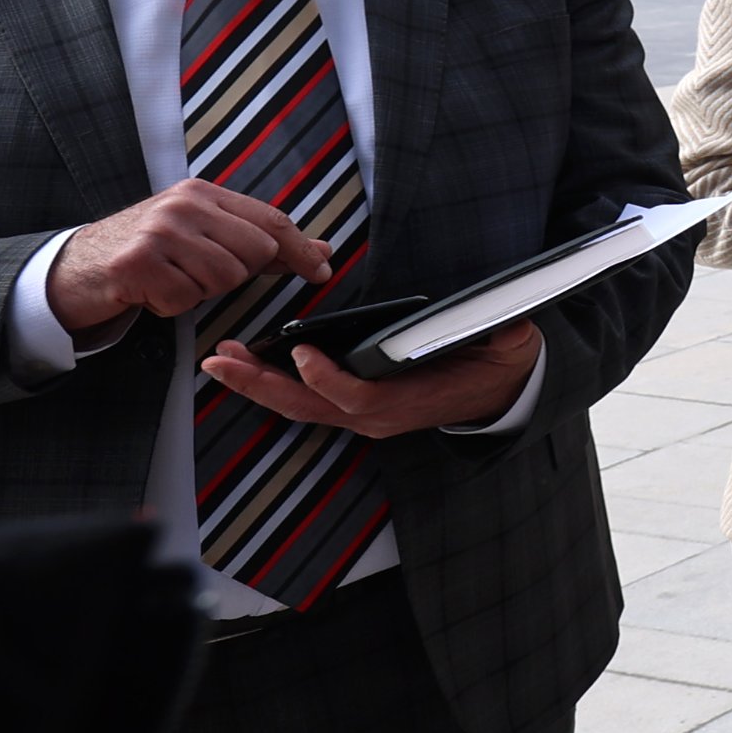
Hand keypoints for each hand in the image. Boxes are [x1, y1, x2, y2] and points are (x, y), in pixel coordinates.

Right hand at [46, 179, 331, 332]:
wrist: (73, 267)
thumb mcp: (201, 235)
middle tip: (198, 272)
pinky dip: (171, 305)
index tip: (321, 271)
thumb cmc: (146, 253)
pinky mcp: (136, 263)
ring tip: (172, 279)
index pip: (270, 220)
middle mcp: (182, 205)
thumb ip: (258, 242)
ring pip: (223, 278)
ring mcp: (158, 232)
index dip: (300, 249)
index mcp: (202, 193)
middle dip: (236, 274)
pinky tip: (150, 291)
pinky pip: (185, 298)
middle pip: (253, 253)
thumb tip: (321, 252)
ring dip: (200, 291)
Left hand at [198, 319, 541, 441]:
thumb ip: (500, 330)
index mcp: (411, 401)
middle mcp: (378, 416)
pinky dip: (272, 384)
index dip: (328, 378)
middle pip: (309, 406)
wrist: (501, 393)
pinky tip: (249, 365)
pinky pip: (305, 401)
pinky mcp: (354, 408)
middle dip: (261, 385)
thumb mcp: (508, 343)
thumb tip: (500, 316)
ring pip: (299, 406)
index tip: (302, 351)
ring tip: (223, 360)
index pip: (360, 398)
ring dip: (257, 384)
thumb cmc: (498, 363)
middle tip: (224, 361)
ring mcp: (363, 416)